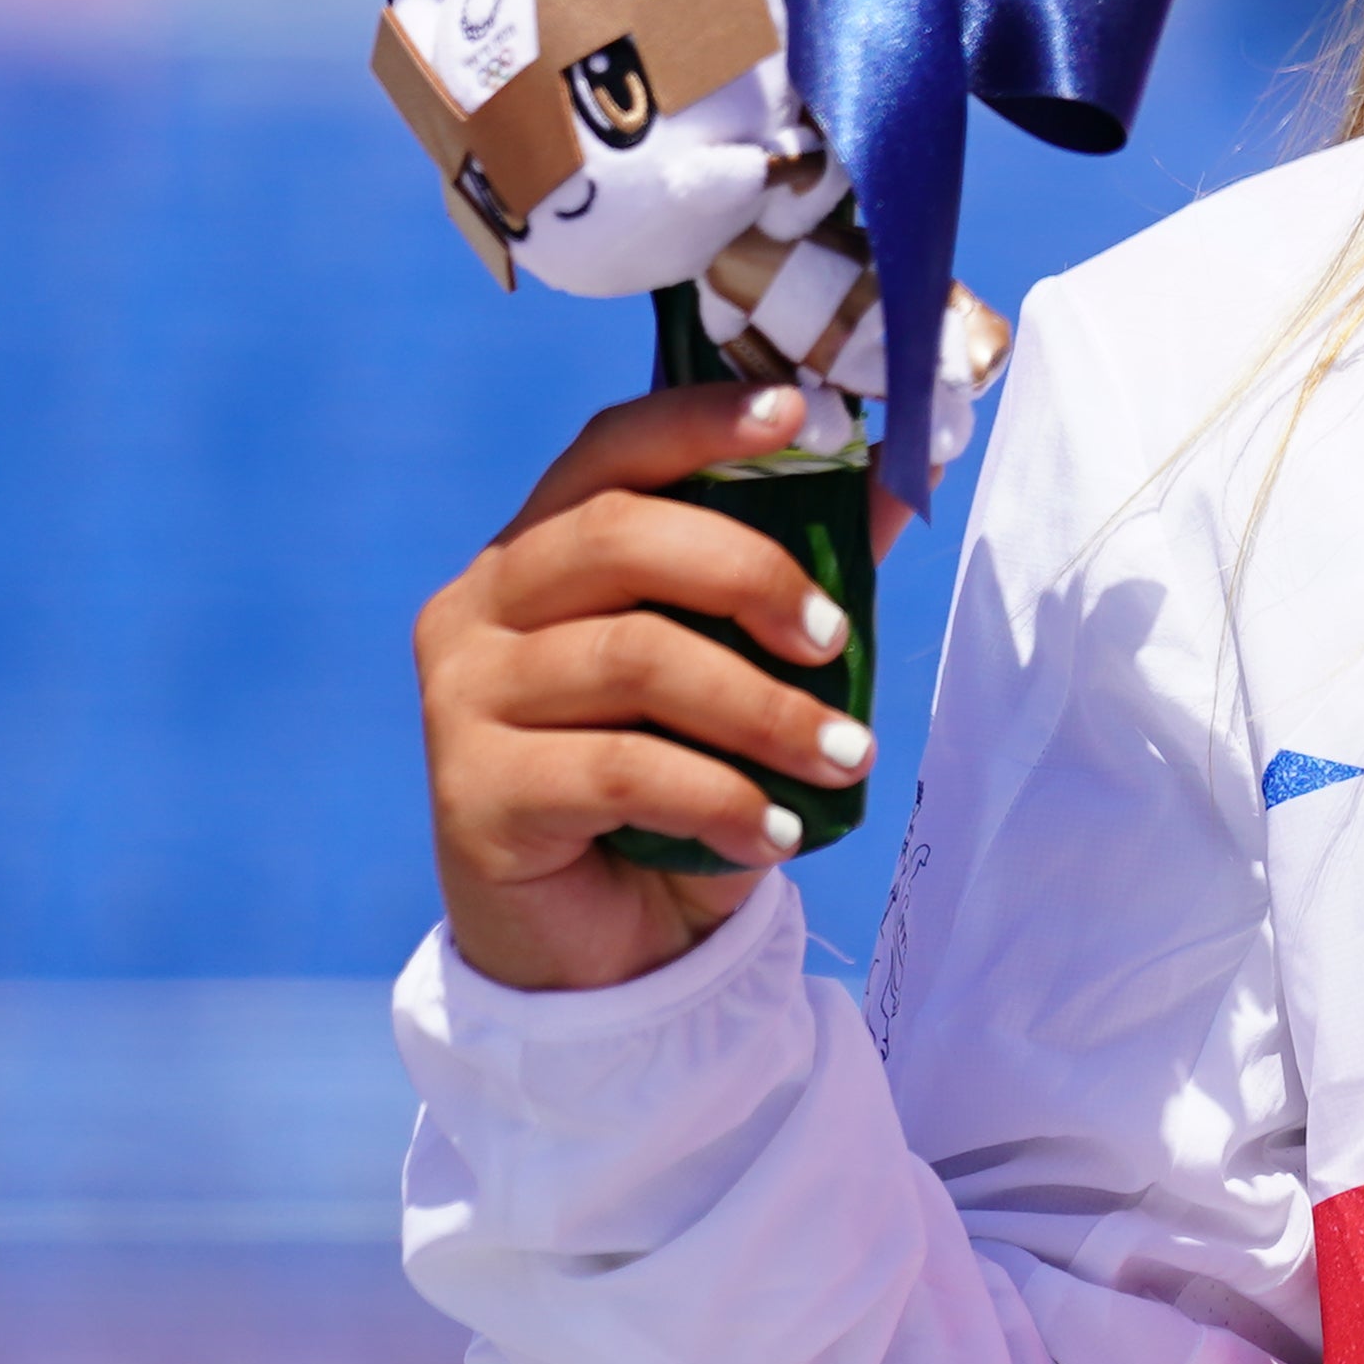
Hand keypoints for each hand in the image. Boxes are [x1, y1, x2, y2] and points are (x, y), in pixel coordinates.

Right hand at [417, 379, 885, 993]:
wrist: (600, 948)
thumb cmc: (674, 789)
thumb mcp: (742, 677)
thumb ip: (798, 582)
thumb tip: (901, 482)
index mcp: (539, 551)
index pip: (612, 449)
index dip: (703, 421)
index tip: (803, 415)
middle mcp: (480, 605)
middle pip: (620, 536)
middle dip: (752, 575)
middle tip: (835, 641)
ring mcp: (462, 696)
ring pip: (636, 657)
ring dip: (766, 710)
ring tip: (846, 759)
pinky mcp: (472, 792)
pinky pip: (621, 770)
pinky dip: (720, 797)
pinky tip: (773, 833)